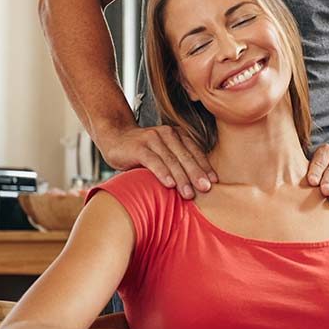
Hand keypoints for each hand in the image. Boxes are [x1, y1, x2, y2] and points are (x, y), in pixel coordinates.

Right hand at [98, 124, 216, 199]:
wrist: (116, 138)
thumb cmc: (144, 152)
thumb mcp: (164, 154)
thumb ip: (178, 163)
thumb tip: (198, 186)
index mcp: (177, 135)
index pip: (195, 152)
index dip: (205, 167)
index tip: (213, 182)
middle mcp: (167, 134)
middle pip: (186, 156)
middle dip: (197, 174)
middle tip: (206, 189)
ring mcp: (152, 139)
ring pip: (171, 160)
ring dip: (181, 178)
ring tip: (189, 194)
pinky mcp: (138, 147)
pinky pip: (153, 161)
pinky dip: (162, 173)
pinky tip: (169, 184)